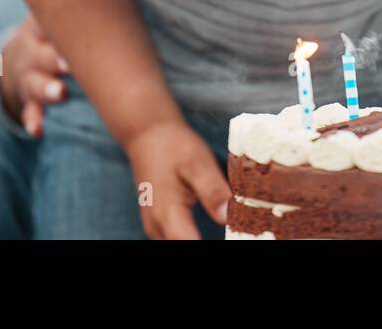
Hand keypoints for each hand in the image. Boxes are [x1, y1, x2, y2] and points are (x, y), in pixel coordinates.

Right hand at [0, 15, 68, 136]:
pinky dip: (33, 121)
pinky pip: (29, 111)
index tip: (73, 31)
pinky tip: (38, 131)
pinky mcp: (28, 99)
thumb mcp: (49, 19)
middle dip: (55, 59)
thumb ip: (71, 13)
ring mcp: (28, 77)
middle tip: (68, 63)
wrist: (15, 59)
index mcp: (39, 29)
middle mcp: (32, 53)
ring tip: (61, 94)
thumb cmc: (48, 35)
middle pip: (42, 55)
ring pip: (36, 83)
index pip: (46, 23)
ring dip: (47, 89)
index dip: (57, 27)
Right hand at [125, 120, 229, 239]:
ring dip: (196, 240)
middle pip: (182, 247)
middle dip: (204, 243)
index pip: (190, 244)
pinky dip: (189, 238)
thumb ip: (211, 190)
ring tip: (227, 232)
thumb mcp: (198, 161)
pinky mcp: (157, 223)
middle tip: (234, 231)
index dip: (210, 247)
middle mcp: (156, 225)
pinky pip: (174, 239)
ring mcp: (154, 226)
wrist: (147, 134)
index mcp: (167, 212)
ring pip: (177, 244)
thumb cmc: (173, 146)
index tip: (233, 236)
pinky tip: (203, 232)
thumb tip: (227, 217)